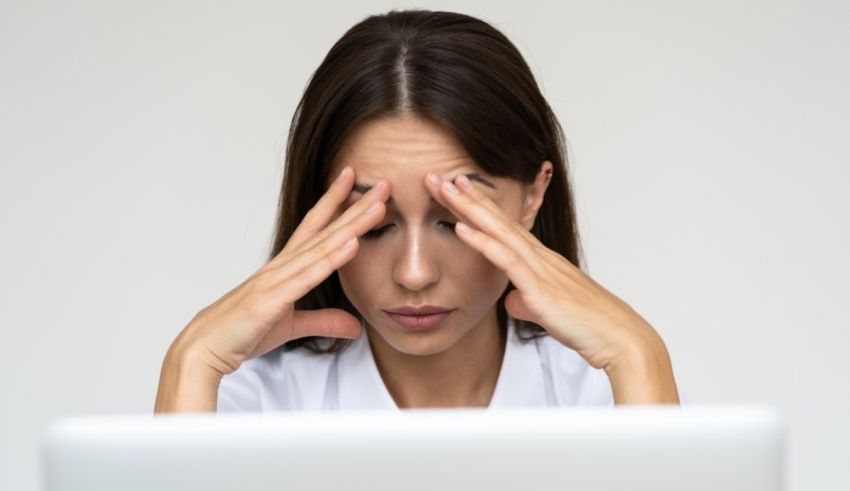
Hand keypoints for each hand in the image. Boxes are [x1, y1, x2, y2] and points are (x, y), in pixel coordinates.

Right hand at [166, 166, 391, 376]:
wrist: (204, 347)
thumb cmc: (241, 331)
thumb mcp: (291, 326)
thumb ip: (324, 322)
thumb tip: (356, 326)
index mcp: (285, 268)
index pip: (316, 227)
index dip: (336, 203)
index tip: (355, 180)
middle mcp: (282, 265)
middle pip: (326, 229)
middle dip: (355, 205)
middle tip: (384, 183)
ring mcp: (277, 279)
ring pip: (322, 247)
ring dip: (352, 225)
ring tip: (378, 206)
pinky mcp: (272, 299)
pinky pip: (307, 276)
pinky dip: (330, 259)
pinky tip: (351, 244)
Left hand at [424, 172, 665, 373]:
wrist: (620, 339)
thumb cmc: (589, 327)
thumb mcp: (549, 312)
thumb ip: (528, 303)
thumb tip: (512, 301)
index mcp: (542, 261)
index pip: (504, 227)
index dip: (479, 207)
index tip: (455, 189)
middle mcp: (541, 257)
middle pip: (497, 220)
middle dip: (467, 197)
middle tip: (437, 175)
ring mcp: (541, 269)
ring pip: (499, 231)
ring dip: (469, 208)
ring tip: (445, 187)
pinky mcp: (541, 288)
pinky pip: (506, 259)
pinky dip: (482, 242)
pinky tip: (460, 228)